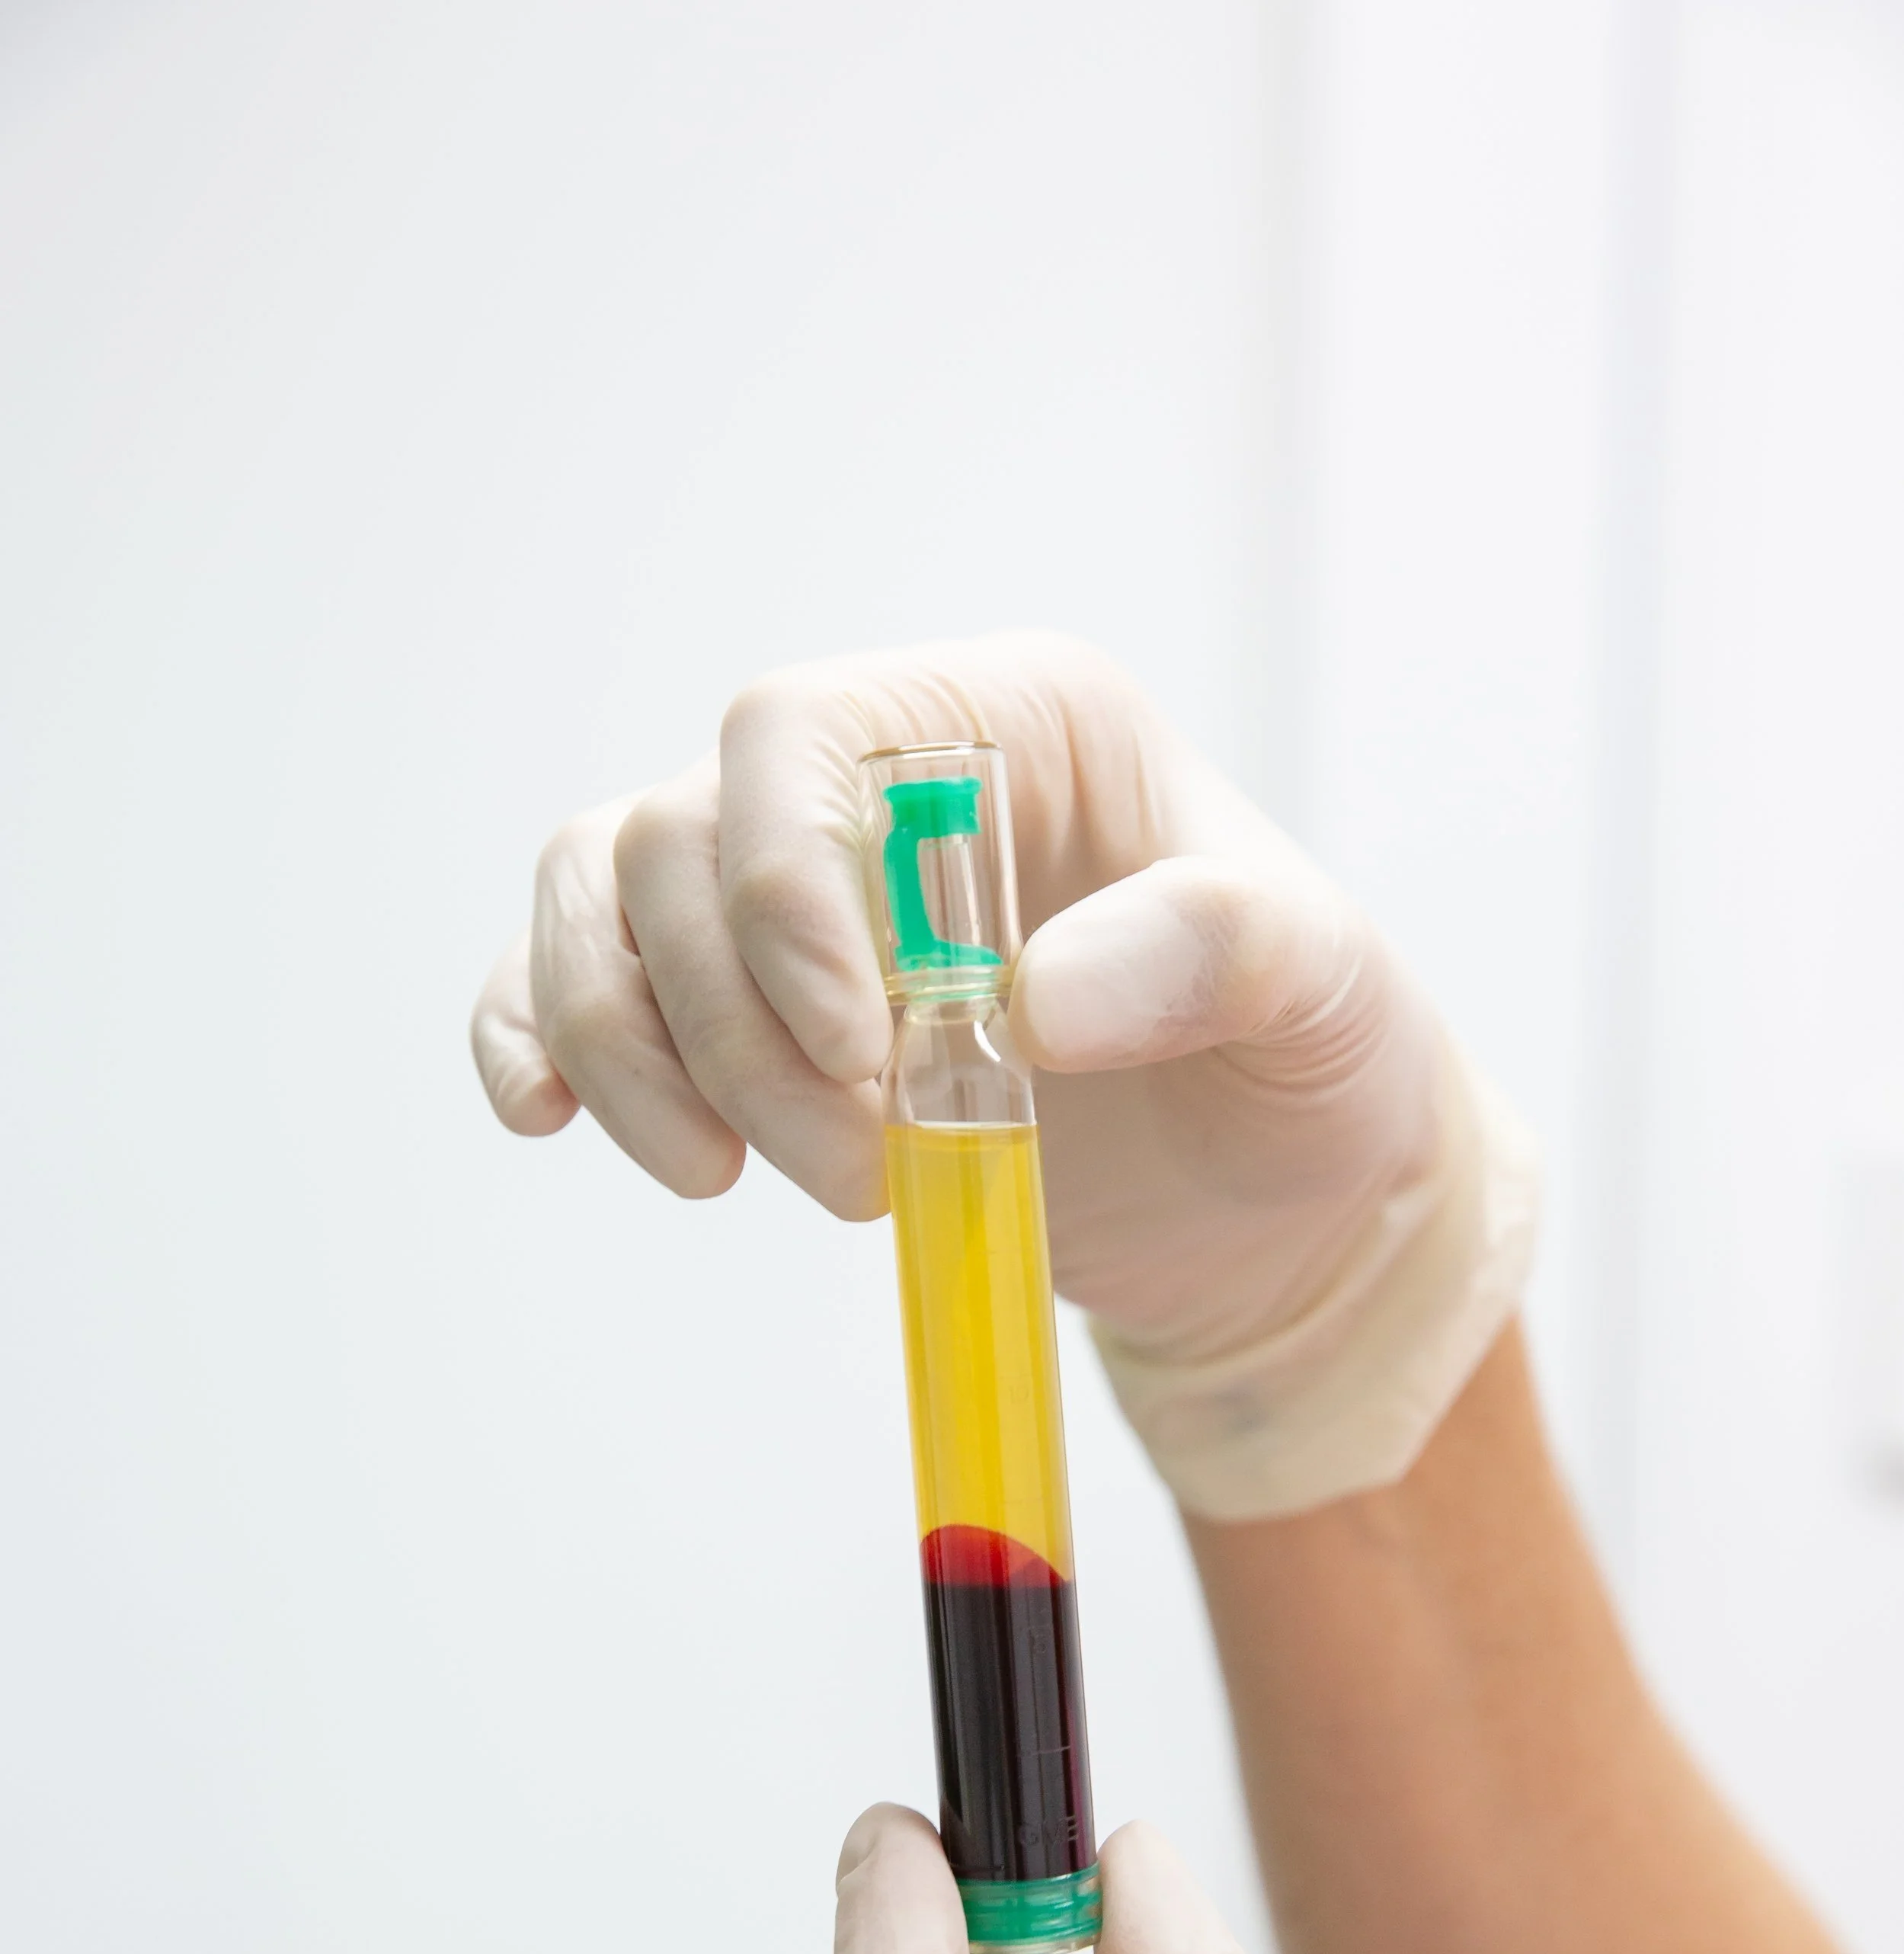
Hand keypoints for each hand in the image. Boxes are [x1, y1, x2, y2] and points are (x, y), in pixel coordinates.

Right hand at [470, 635, 1536, 1514]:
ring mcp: (789, 894)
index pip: (800, 733)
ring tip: (734, 1182)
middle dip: (737, 1030)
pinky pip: (569, 977)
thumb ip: (1210, 954)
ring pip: (601, 901)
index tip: (852, 1052)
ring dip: (630, 1054)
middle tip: (856, 1174)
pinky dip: (539, 1041)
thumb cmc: (1304, 1066)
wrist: (1271, 1204)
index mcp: (1007, 726)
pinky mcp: (739, 1005)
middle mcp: (874, 784)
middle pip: (684, 842)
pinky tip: (549, 1118)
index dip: (781, 885)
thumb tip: (1029, 996)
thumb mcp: (1327, 996)